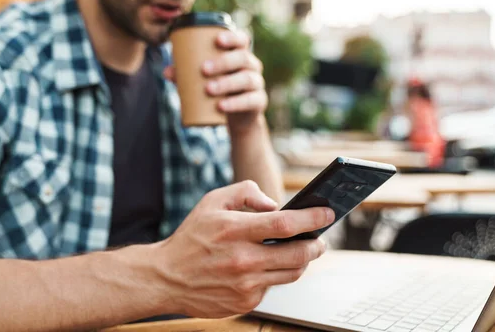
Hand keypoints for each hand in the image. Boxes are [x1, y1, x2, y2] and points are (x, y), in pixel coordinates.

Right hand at [152, 180, 334, 317]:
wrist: (166, 277)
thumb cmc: (192, 236)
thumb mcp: (212, 201)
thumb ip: (245, 192)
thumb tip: (275, 204)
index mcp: (235, 230)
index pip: (286, 224)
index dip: (313, 218)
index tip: (327, 212)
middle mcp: (243, 259)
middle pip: (298, 254)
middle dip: (317, 245)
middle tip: (320, 239)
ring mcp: (245, 284)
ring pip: (292, 273)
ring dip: (303, 260)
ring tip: (303, 250)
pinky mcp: (245, 301)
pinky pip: (272, 285)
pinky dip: (276, 273)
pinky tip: (269, 265)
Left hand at [163, 29, 266, 133]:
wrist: (236, 117)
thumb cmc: (218, 90)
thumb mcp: (204, 80)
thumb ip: (187, 74)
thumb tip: (166, 72)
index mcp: (240, 54)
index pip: (242, 39)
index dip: (232, 37)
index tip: (217, 40)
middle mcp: (252, 65)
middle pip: (242, 58)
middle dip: (223, 62)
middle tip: (203, 69)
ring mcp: (257, 83)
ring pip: (246, 79)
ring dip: (227, 83)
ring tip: (208, 89)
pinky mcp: (258, 101)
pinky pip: (250, 100)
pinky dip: (235, 103)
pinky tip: (222, 106)